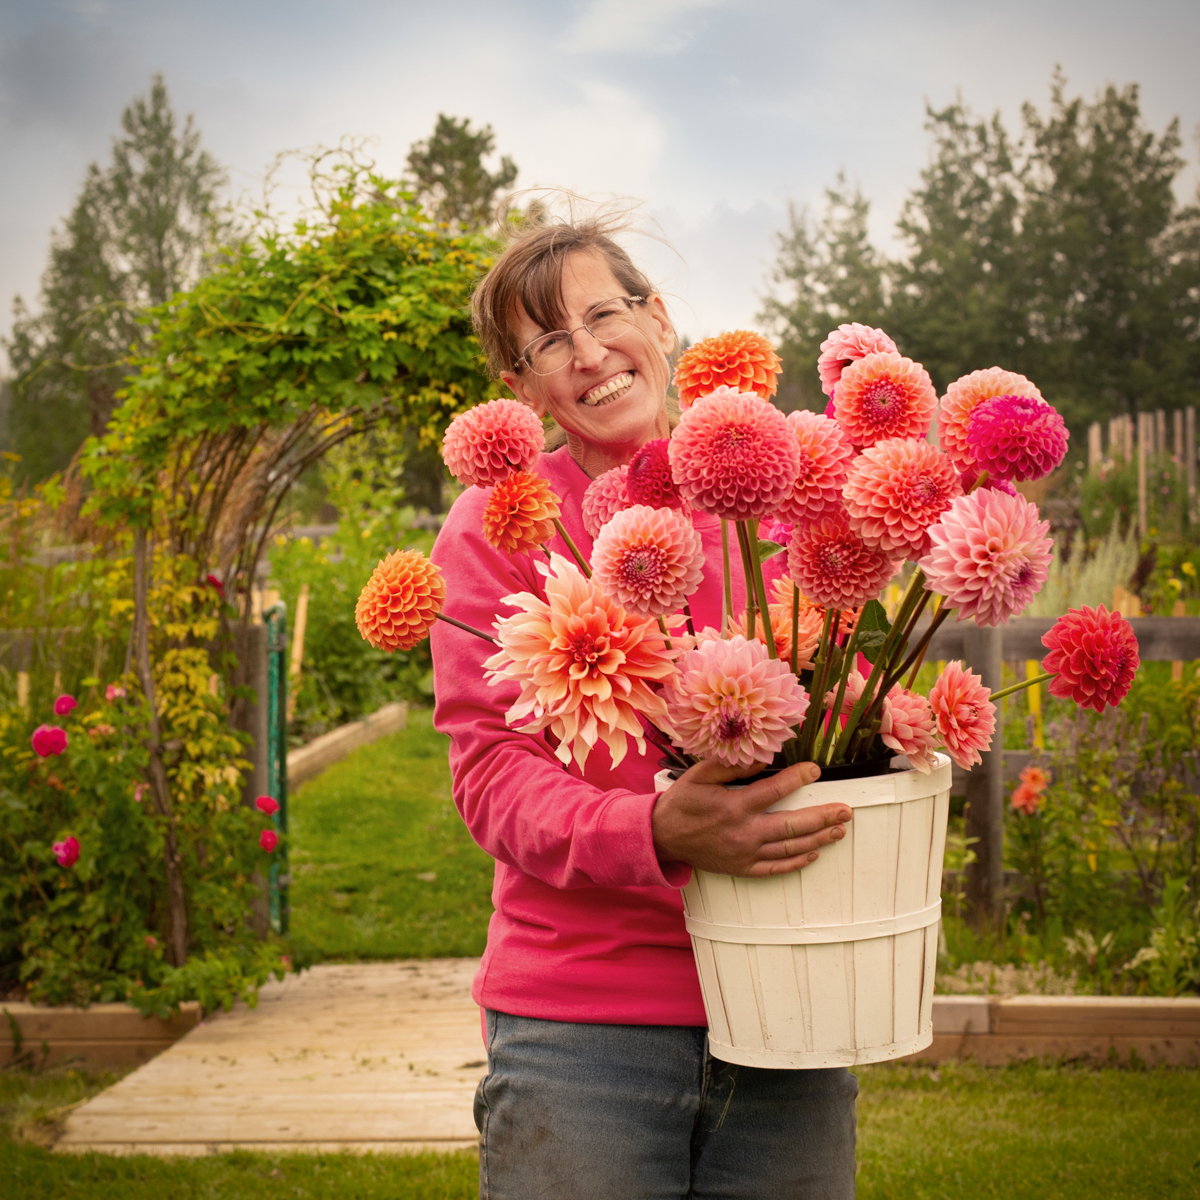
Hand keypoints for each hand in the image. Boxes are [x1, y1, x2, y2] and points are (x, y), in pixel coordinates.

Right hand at [651, 757, 851, 877]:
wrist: (662, 837)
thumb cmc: (682, 802)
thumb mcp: (700, 776)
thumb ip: (731, 765)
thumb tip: (763, 757)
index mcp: (734, 806)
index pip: (775, 790)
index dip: (798, 779)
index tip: (815, 770)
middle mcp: (744, 832)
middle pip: (792, 825)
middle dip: (823, 817)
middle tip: (846, 811)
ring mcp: (744, 854)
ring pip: (789, 848)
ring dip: (817, 839)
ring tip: (838, 831)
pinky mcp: (742, 868)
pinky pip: (775, 869)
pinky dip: (796, 862)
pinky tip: (812, 853)